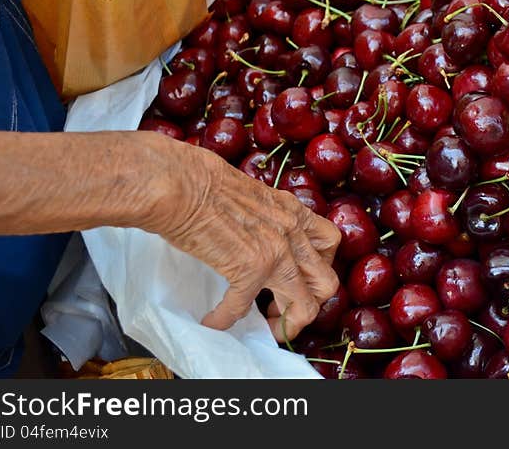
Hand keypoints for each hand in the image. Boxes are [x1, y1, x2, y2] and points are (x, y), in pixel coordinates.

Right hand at [147, 136, 340, 340]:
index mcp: (294, 212)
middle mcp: (292, 233)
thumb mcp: (253, 197)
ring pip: (305, 306)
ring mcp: (276, 253)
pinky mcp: (249, 270)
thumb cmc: (203, 181)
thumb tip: (257, 238)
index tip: (297, 279)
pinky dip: (224, 320)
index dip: (317, 268)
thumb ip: (266, 219)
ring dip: (285, 324)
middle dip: (309, 302)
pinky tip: (212, 320)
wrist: (180, 183)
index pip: (329, 244)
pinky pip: (243, 309)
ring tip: (263, 326)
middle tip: (281, 307)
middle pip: (326, 282)